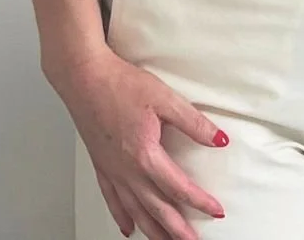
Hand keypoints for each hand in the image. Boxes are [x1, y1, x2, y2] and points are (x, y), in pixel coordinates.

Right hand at [53, 46, 228, 239]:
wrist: (84, 79)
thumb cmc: (121, 85)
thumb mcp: (165, 99)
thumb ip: (194, 123)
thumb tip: (219, 140)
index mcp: (145, 156)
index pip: (178, 188)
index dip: (200, 202)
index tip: (216, 212)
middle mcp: (127, 170)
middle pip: (156, 209)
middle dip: (176, 229)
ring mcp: (111, 171)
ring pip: (134, 211)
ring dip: (152, 230)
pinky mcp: (100, 165)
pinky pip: (112, 200)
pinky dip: (121, 217)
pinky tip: (127, 228)